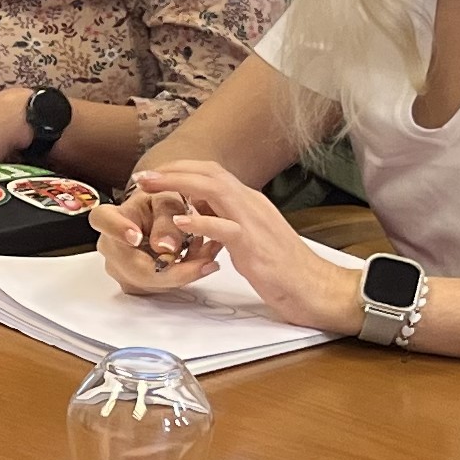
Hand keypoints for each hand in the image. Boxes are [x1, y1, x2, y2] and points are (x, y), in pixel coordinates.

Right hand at [92, 186, 221, 293]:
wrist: (159, 218)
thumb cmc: (159, 205)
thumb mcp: (168, 201)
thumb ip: (167, 220)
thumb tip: (165, 247)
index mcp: (109, 217)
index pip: (104, 221)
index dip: (118, 230)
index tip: (136, 236)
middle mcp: (109, 246)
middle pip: (137, 267)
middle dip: (177, 268)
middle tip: (207, 259)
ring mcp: (120, 270)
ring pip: (153, 282)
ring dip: (185, 271)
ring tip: (208, 254)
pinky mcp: (135, 285)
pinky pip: (161, 287)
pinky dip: (183, 275)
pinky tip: (197, 261)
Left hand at [111, 159, 356, 331]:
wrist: (317, 288)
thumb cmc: (284, 268)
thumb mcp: (250, 238)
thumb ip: (227, 221)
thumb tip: (199, 211)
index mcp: (251, 202)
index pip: (213, 173)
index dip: (181, 170)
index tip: (155, 176)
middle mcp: (252, 204)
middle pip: (209, 173)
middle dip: (173, 171)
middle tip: (142, 177)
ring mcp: (255, 222)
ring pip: (215, 190)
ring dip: (178, 185)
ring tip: (151, 188)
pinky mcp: (256, 246)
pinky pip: (225, 228)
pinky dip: (200, 222)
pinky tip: (178, 222)